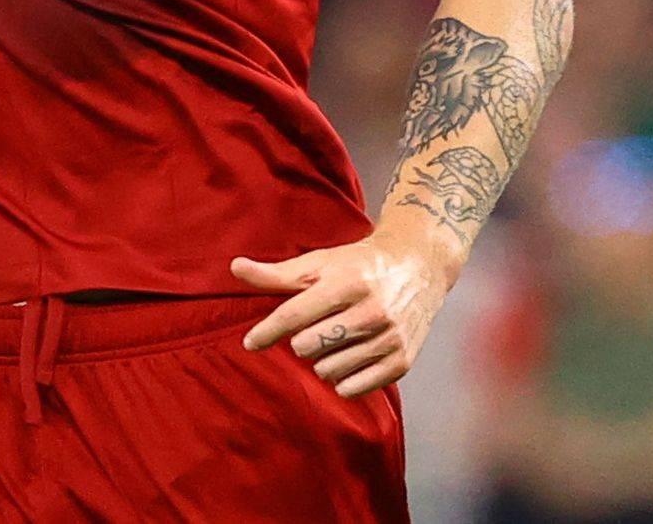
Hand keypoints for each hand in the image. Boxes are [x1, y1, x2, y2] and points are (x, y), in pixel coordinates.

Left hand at [233, 223, 459, 396]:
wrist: (417, 266)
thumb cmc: (358, 265)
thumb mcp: (319, 263)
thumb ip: (277, 273)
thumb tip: (234, 267)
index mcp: (347, 283)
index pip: (294, 315)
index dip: (267, 331)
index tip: (250, 343)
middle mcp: (371, 311)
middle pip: (308, 346)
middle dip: (301, 340)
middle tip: (313, 328)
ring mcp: (389, 338)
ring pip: (329, 371)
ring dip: (322, 360)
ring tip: (333, 341)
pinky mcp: (403, 361)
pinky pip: (355, 389)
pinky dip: (343, 380)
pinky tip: (346, 360)